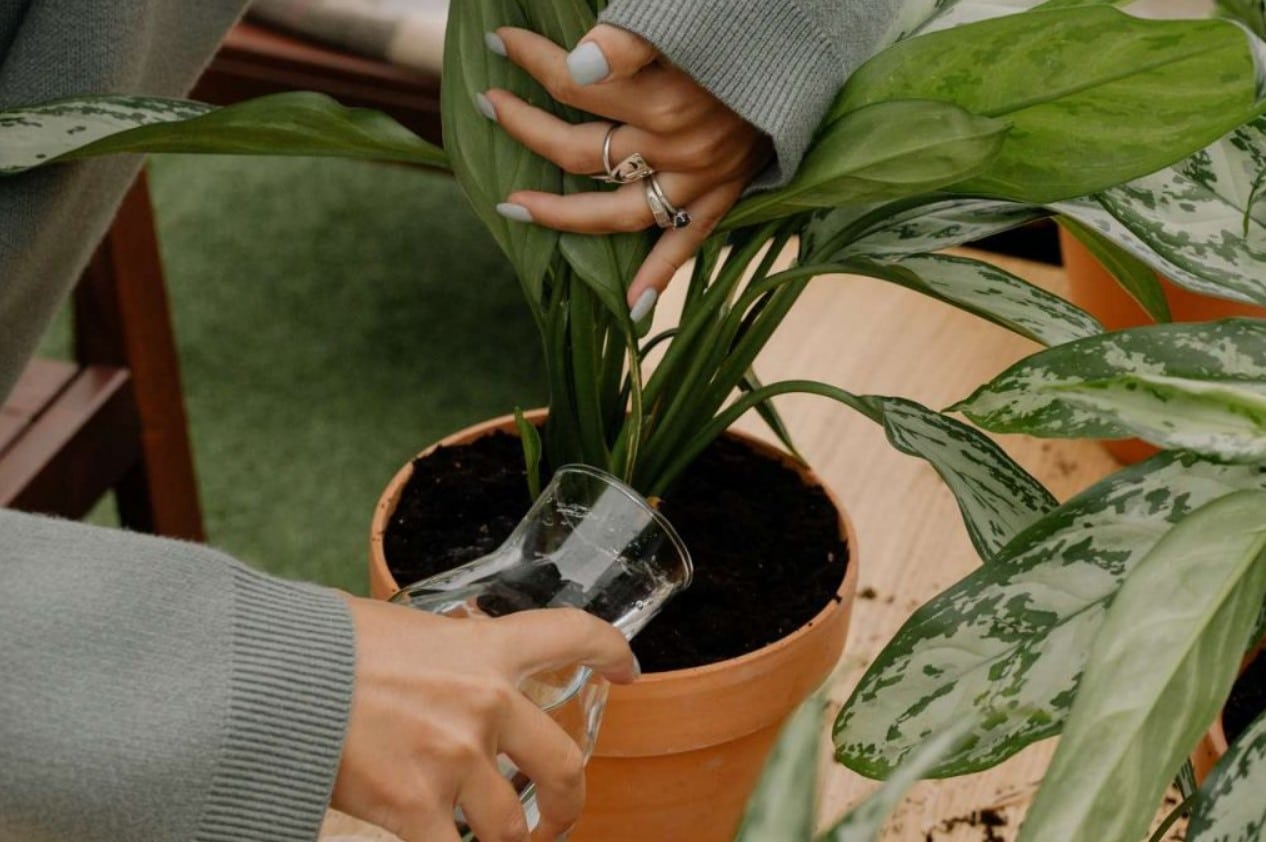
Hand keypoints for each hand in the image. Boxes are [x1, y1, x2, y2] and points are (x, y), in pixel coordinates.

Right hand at [331, 598, 636, 841]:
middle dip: (568, 802)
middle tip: (559, 816)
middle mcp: (485, 704)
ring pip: (510, 826)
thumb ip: (442, 652)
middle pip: (563, 766)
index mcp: (485, 648)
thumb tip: (442, 663)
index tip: (627, 669)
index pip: (572, 635)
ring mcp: (454, 760)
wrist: (272, 674)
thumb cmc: (325, 643)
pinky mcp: (415, 808)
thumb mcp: (403, 628)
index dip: (610, 652)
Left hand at [483, 24, 772, 312]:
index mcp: (664, 98)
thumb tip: (582, 61)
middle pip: (579, 151)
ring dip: (560, 213)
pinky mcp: (722, 197)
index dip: (531, 60)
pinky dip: (658, 277)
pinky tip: (629, 306)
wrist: (813, 51)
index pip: (574, 83)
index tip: (501, 41)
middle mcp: (676, 148)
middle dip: (525, 128)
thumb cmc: (746, 30)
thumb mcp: (689, 23)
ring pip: (614, 212)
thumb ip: (633, 40)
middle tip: (489, 105)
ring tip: (514, 206)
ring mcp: (698, 180)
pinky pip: (684, 245)